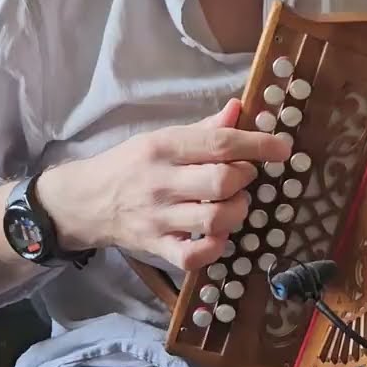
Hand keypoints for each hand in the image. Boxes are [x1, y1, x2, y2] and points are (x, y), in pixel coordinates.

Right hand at [39, 98, 290, 269]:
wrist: (84, 201)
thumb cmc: (130, 166)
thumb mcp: (161, 138)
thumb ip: (204, 130)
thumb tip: (240, 110)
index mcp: (163, 148)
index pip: (219, 144)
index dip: (258, 145)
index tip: (282, 148)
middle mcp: (161, 183)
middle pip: (221, 182)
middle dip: (245, 178)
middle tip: (245, 176)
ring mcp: (159, 219)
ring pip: (215, 219)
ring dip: (237, 212)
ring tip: (234, 203)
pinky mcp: (157, 248)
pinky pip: (194, 256)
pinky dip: (215, 248)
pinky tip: (219, 236)